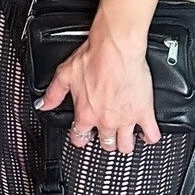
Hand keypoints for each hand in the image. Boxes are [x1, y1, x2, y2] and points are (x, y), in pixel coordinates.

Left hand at [38, 21, 160, 155]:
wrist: (116, 48)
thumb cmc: (93, 57)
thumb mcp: (65, 74)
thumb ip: (53, 93)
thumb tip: (43, 105)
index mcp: (85, 113)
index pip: (79, 138)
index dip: (80, 137)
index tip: (83, 134)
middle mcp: (105, 120)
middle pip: (105, 144)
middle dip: (104, 141)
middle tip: (106, 133)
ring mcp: (125, 119)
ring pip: (126, 146)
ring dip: (124, 143)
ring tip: (124, 136)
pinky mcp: (144, 112)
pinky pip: (151, 135)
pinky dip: (149, 137)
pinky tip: (145, 133)